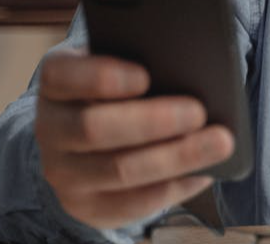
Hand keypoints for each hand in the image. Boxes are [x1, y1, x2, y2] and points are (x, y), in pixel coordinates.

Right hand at [34, 51, 234, 228]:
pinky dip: (174, 186)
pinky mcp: (87, 206)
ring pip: (119, 169)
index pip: (62, 76)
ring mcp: (64, 172)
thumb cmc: (115, 92)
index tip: (145, 76)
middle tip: (198, 111)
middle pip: (94, 128)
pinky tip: (203, 172)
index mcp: (56, 84)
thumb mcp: (117, 68)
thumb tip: (192, 72)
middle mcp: (50, 129)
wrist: (85, 142)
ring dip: (175, 157)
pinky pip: (133, 203)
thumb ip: (141, 63)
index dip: (100, 76)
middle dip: (152, 120)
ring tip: (219, 143)